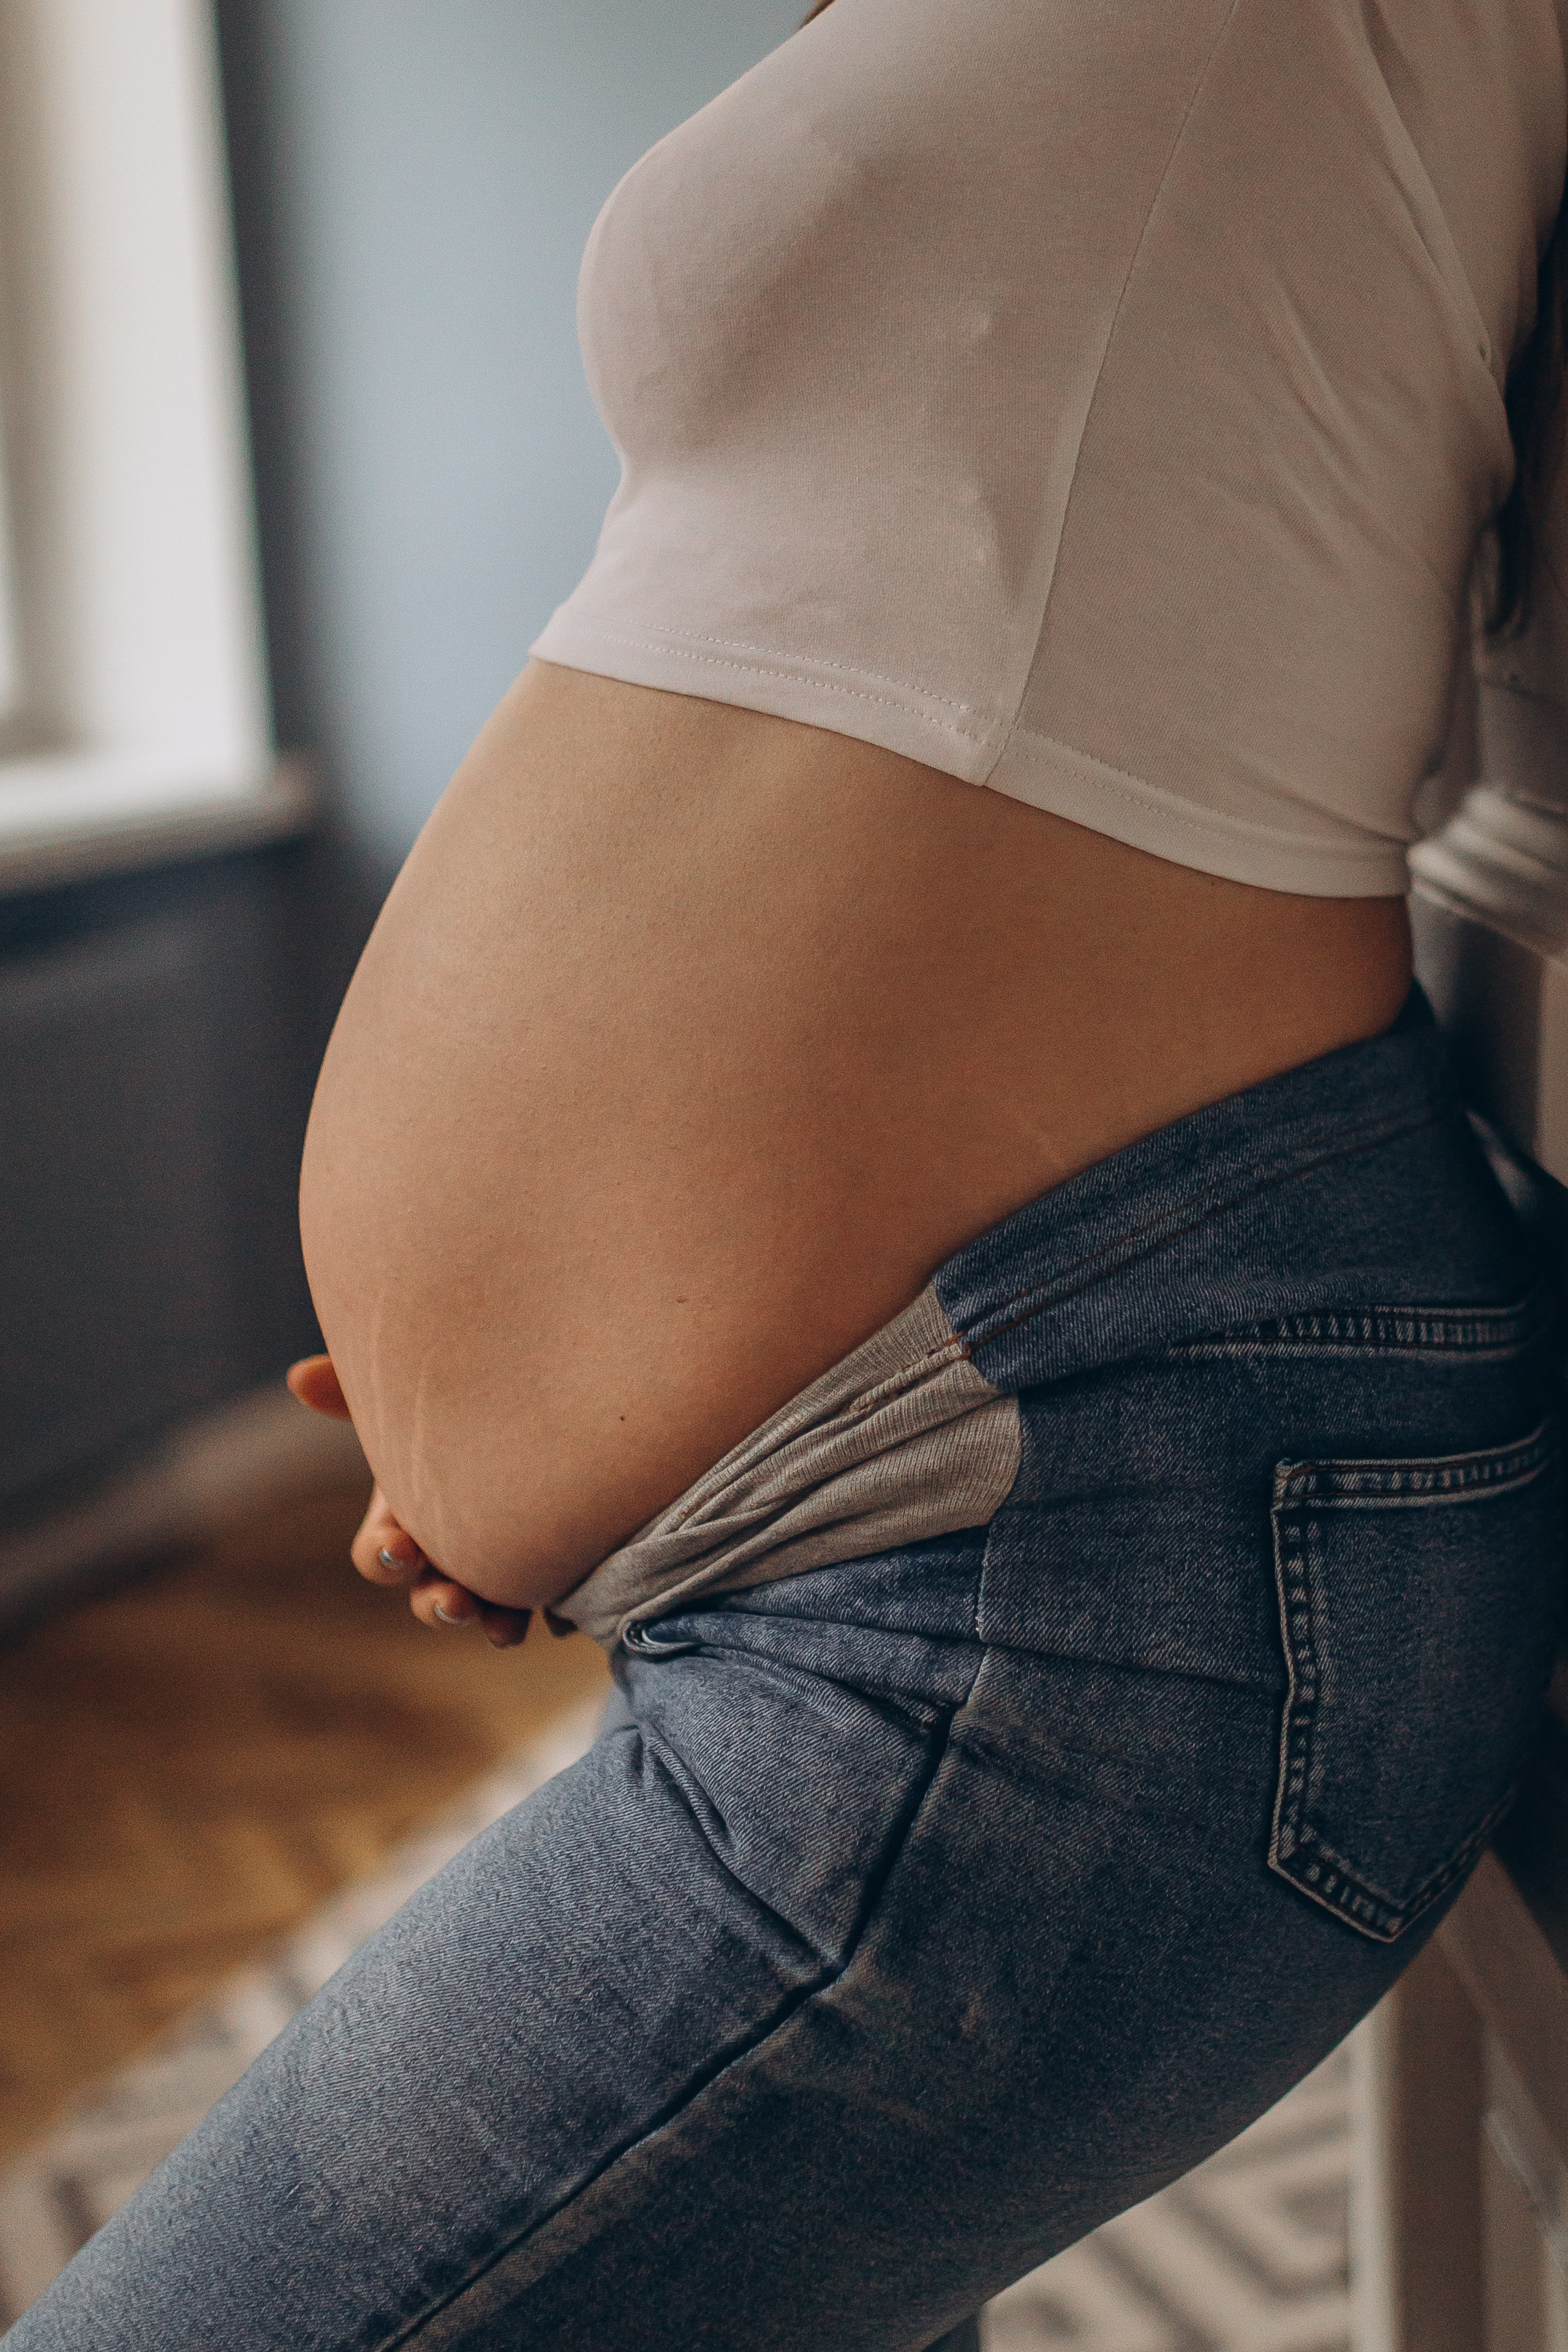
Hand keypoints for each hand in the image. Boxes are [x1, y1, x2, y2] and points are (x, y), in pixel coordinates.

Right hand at [285, 1355, 531, 1648]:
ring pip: (476, 1610)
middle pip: (428, 1596)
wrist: (530, 1413)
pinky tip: (537, 1621)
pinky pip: (526, 1610)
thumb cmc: (452, 1407)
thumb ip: (355, 1390)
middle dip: (436, 1605)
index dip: (382, 1556)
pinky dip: (526, 1619)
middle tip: (453, 1601)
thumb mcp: (406, 1401)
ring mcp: (487, 1568)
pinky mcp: (535, 1572)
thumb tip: (300, 1378)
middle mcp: (443, 1552)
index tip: (399, 1546)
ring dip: (485, 1621)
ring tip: (499, 1628)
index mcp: (405, 1517)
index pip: (378, 1552)